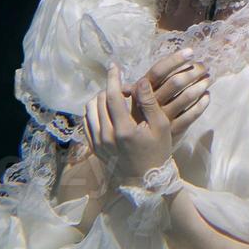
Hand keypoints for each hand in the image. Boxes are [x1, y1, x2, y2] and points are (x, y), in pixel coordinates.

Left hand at [84, 60, 210, 184]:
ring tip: (112, 97)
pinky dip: (93, 112)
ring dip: (99, 99)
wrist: (145, 182)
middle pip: (98, 101)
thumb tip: (140, 81)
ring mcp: (97, 143)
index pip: (112, 96)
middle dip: (108, 88)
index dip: (113, 79)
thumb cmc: (157, 152)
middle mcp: (106, 136)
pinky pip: (87, 123)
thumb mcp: (161, 127)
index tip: (114, 66)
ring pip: (89, 111)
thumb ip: (150, 103)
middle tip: (121, 86)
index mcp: (124, 130)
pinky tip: (105, 111)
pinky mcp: (94, 148)